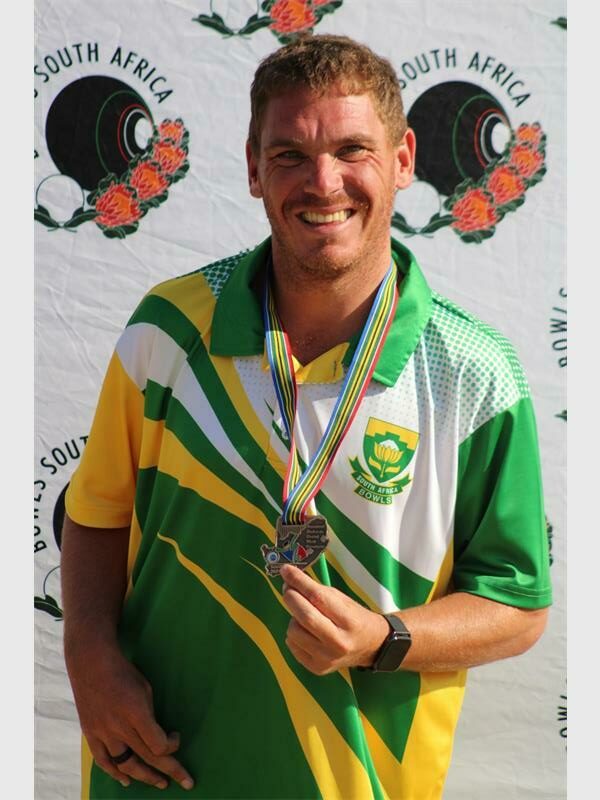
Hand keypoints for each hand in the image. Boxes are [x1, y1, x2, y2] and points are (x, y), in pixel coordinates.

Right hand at [65, 642, 193, 790]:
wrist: (91, 663)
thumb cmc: (123, 671)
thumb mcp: (145, 688)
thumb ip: (149, 715)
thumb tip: (155, 735)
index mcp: (135, 712)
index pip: (158, 744)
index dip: (172, 745)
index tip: (176, 736)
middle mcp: (118, 727)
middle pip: (147, 757)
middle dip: (170, 770)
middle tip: (186, 782)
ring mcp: (103, 733)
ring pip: (126, 765)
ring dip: (145, 776)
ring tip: (161, 784)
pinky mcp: (91, 734)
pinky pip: (103, 761)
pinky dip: (115, 773)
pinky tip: (127, 781)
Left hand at [280, 564, 388, 674]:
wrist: (371, 647)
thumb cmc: (355, 618)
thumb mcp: (343, 600)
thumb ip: (317, 592)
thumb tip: (289, 582)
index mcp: (349, 621)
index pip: (318, 598)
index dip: (299, 582)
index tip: (286, 570)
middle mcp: (338, 642)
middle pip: (305, 616)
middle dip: (291, 597)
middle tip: (287, 588)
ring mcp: (326, 658)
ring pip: (294, 631)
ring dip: (293, 618)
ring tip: (304, 616)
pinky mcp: (317, 668)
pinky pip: (292, 645)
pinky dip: (294, 633)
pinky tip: (305, 631)